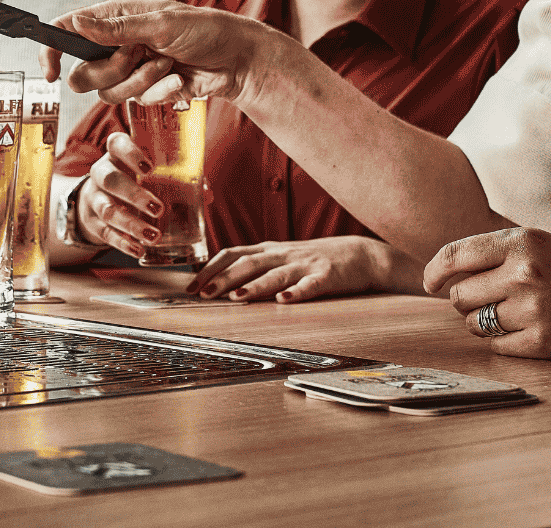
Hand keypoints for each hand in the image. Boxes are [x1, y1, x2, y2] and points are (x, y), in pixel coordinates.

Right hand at [38, 0, 278, 105]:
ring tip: (168, 65)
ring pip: (108, 93)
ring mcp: (130, 70)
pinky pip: (136, 102)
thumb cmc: (206, 30)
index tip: (51, 71)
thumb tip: (76, 23)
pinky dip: (159, 92)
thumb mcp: (161, 24)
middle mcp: (117, 44)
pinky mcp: (147, 90)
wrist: (238, 61)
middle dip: (111, 71)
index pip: (67, 30)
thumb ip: (116, 29)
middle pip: (83, 73)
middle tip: (138, 56)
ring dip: (141, 81)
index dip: (52, 49)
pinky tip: (180, 80)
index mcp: (115, 18)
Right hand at [75, 132, 167, 256]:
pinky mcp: (93, 221)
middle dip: (134, 195)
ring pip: (107, 209)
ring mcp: (94, 198)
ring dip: (131, 224)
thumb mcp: (149, 173)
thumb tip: (206, 193)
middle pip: (110, 179)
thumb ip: (177, 178)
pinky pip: (105, 233)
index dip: (131, 154)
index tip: (149, 167)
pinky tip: (138, 249)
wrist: (98, 198)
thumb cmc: (133, 180)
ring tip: (153, 235)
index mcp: (117, 154)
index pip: (117, 144)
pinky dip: (123, 243)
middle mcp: (102, 172)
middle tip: (158, 208)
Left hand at [184, 236, 424, 302]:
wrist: (360, 255)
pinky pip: (310, 285)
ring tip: (237, 297)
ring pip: (275, 274)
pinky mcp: (327, 276)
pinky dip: (297, 292)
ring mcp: (305, 264)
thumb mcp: (281, 257)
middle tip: (204, 294)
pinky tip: (285, 301)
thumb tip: (220, 281)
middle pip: (248, 263)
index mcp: (269, 250)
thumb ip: (255, 266)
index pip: (232, 253)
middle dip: (223, 278)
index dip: (210, 268)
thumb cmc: (314, 259)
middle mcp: (283, 254)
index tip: (191, 286)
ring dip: (255, 285)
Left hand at [423, 227, 550, 358]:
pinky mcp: (541, 342)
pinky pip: (496, 345)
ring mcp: (532, 309)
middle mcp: (523, 273)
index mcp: (521, 241)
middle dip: (466, 300)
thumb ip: (494, 252)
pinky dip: (504, 341)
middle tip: (490, 299)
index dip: (434, 271)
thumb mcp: (539, 244)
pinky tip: (528, 330)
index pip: (455, 255)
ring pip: (473, 322)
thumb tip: (444, 274)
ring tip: (513, 313)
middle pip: (459, 295)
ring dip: (483, 321)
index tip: (429, 283)